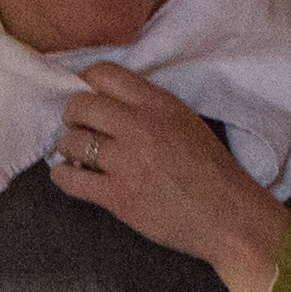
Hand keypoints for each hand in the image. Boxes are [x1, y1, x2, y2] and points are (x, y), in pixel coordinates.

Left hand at [46, 62, 290, 291]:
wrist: (227, 217)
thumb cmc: (212, 171)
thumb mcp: (187, 121)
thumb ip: (150, 108)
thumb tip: (110, 103)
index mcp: (158, 104)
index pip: (104, 74)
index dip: (87, 83)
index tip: (87, 95)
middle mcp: (138, 127)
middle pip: (80, 105)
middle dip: (73, 115)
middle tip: (78, 127)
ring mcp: (125, 162)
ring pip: (72, 141)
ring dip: (68, 146)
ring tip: (76, 154)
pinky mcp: (117, 196)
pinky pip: (71, 179)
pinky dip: (63, 175)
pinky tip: (67, 174)